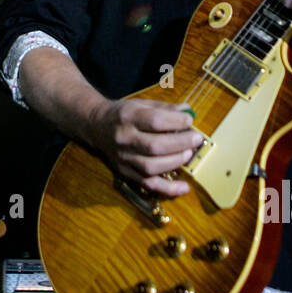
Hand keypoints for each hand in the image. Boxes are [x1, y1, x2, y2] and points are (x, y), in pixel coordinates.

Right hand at [87, 98, 204, 196]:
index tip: (189, 120)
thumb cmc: (123, 113)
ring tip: (188, 153)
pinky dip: (168, 189)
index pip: (154, 121)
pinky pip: (147, 184)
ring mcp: (123, 158)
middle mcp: (123, 138)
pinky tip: (184, 187)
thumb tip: (188, 111)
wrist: (96, 126)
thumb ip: (164, 109)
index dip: (175, 122)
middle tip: (196, 138)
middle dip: (180, 143)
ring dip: (175, 162)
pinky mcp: (125, 172)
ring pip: (151, 167)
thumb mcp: (141, 104)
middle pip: (154, 146)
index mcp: (127, 117)